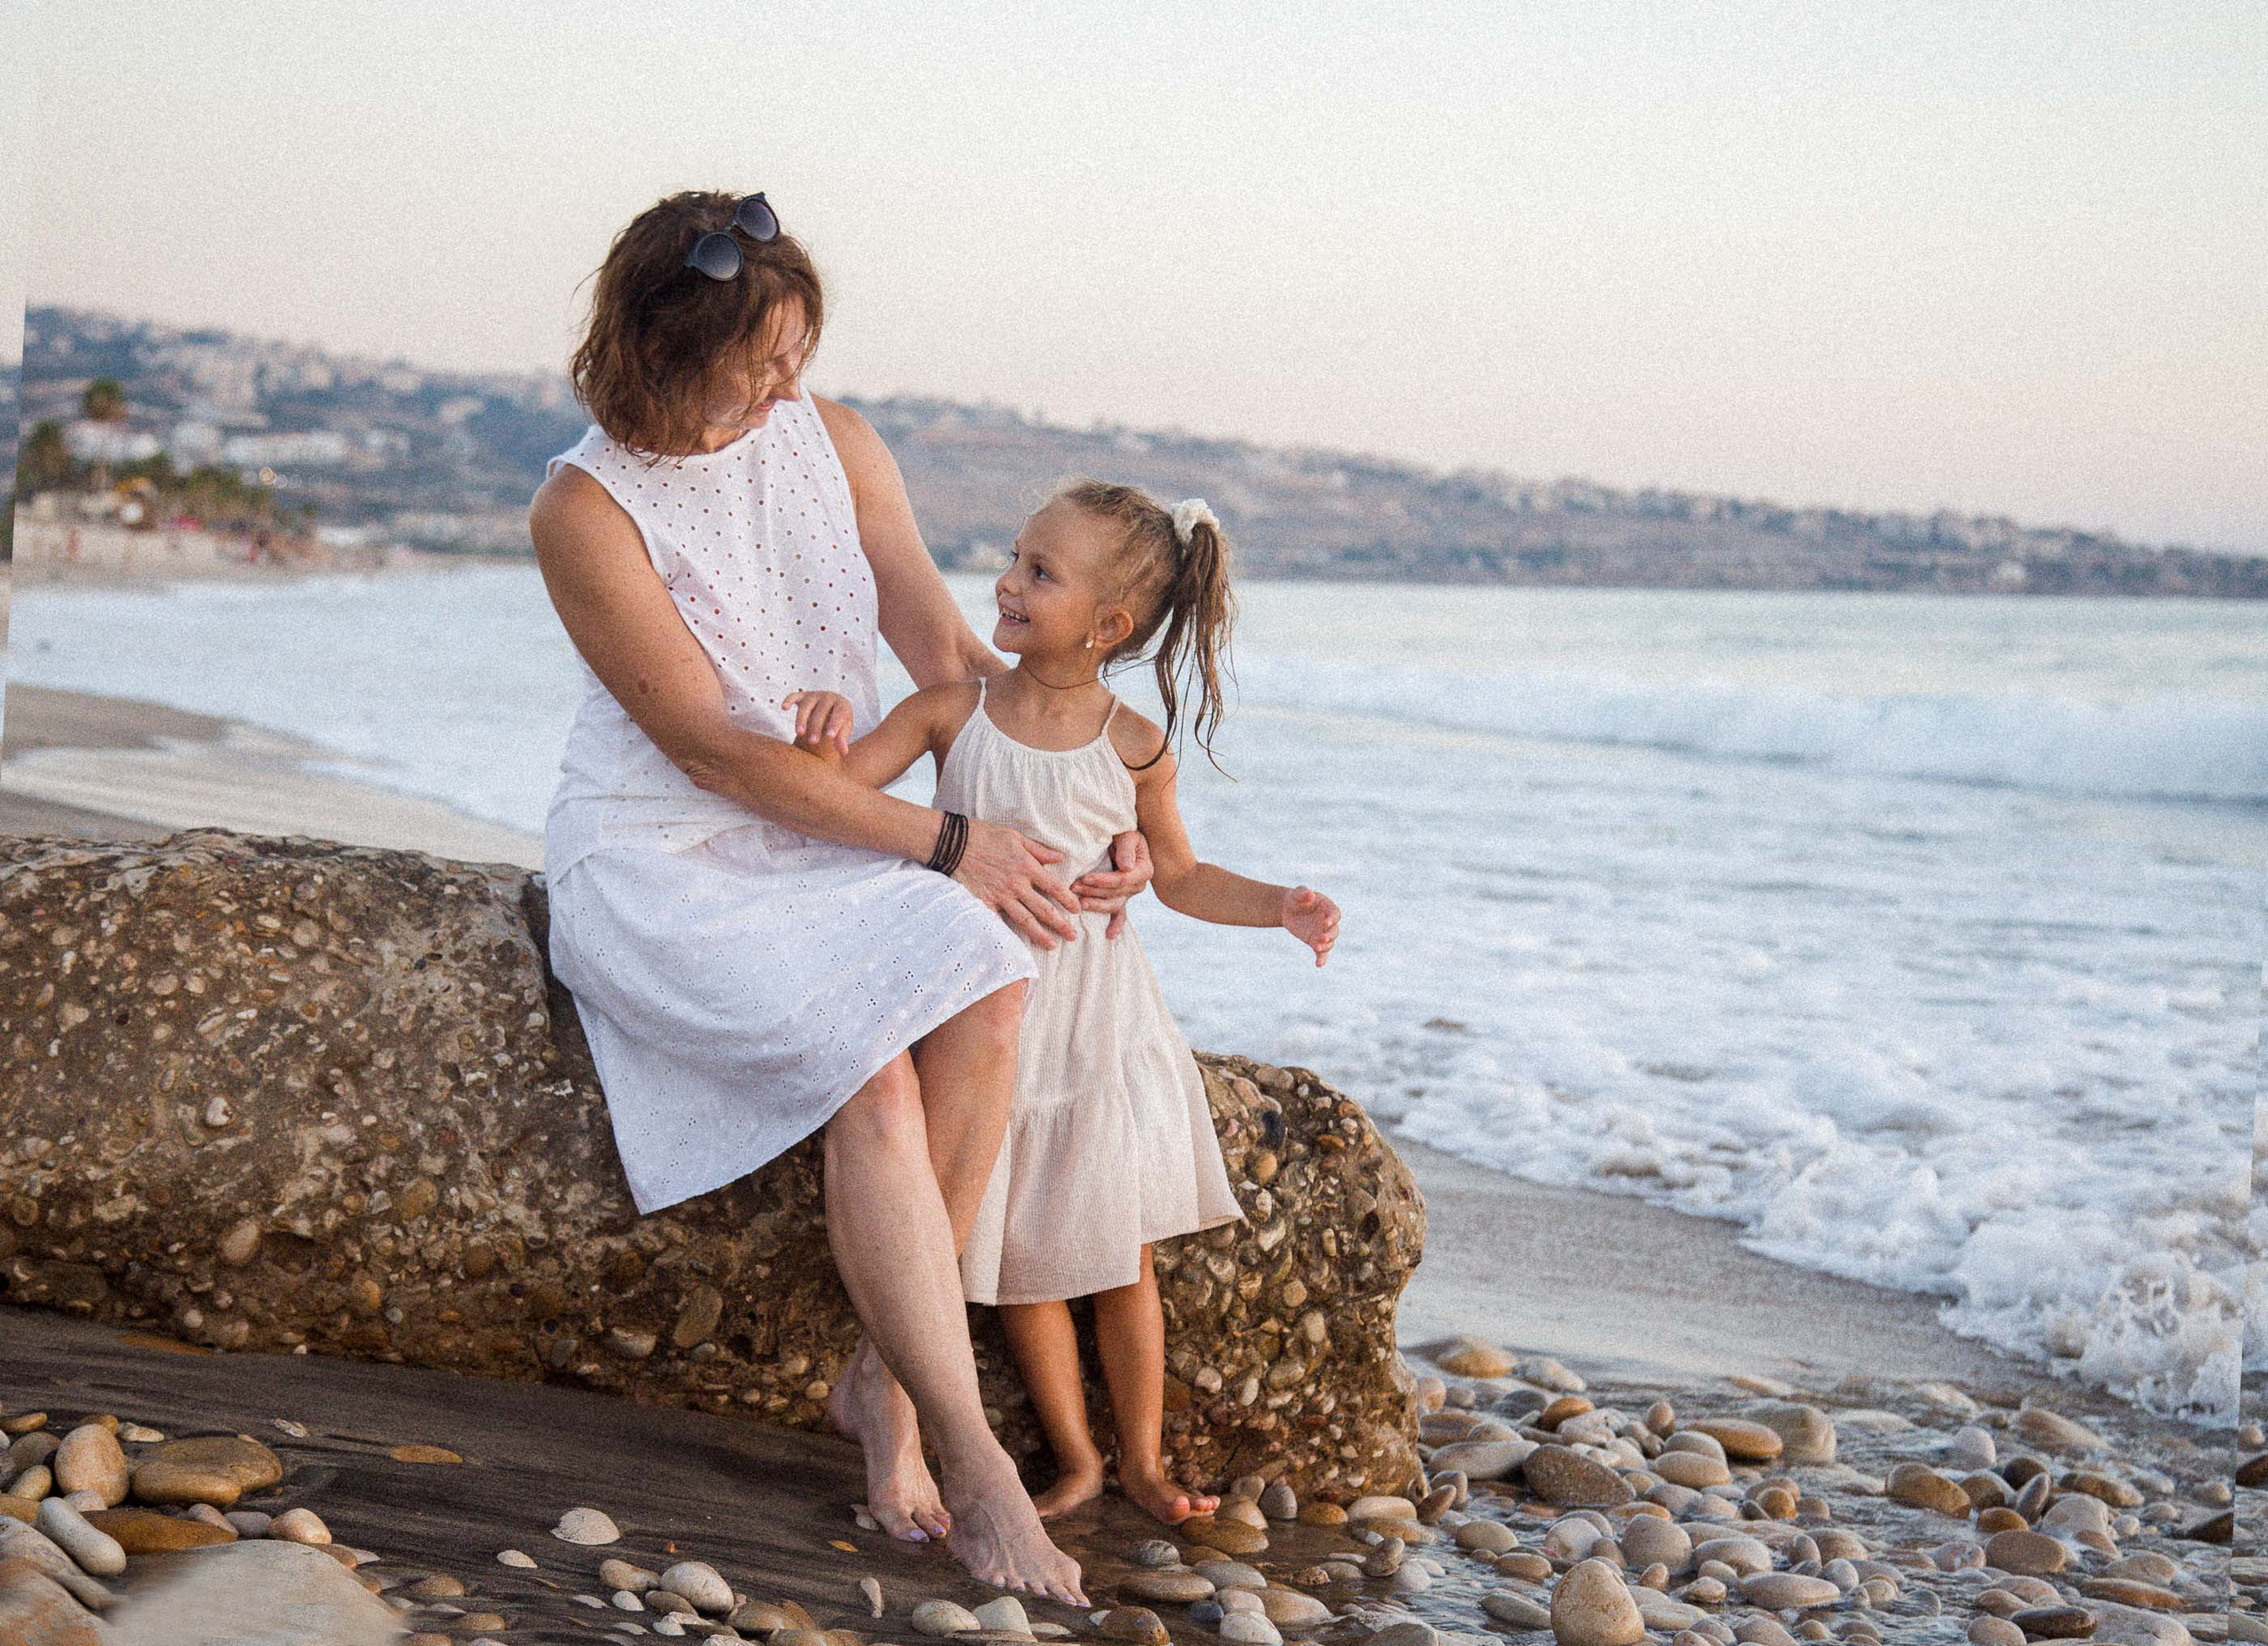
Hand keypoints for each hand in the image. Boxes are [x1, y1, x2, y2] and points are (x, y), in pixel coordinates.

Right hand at [783, 690, 853, 758]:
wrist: (832, 707)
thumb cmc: (839, 722)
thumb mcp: (843, 729)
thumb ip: (842, 739)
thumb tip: (844, 752)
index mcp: (842, 705)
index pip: (839, 713)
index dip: (835, 723)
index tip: (830, 736)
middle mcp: (828, 698)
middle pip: (821, 710)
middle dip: (816, 726)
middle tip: (813, 742)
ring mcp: (815, 695)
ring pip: (806, 705)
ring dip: (801, 719)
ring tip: (799, 734)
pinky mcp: (803, 695)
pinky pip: (794, 696)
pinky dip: (789, 700)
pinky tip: (784, 708)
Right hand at [954, 817, 1081, 948]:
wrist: (954, 843)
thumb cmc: (985, 835)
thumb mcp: (1015, 836)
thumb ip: (1038, 850)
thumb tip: (1060, 858)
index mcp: (1027, 866)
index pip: (1054, 887)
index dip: (1068, 900)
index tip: (1077, 909)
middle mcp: (1016, 884)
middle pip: (1043, 909)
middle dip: (1060, 924)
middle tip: (1072, 936)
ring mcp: (1000, 896)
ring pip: (1024, 920)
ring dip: (1040, 934)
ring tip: (1052, 946)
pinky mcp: (983, 903)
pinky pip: (998, 922)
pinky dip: (1006, 935)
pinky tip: (1015, 946)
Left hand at [1070, 830, 1153, 939]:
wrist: (1124, 837)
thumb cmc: (1125, 833)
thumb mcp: (1127, 835)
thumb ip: (1126, 849)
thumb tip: (1126, 866)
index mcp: (1143, 870)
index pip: (1122, 880)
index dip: (1103, 880)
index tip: (1085, 878)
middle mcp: (1139, 885)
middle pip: (1114, 893)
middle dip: (1093, 892)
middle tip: (1073, 889)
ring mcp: (1130, 894)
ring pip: (1113, 905)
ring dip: (1095, 905)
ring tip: (1079, 905)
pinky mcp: (1122, 898)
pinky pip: (1120, 914)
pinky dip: (1116, 926)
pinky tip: (1109, 935)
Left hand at [1281, 886, 1339, 966]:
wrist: (1288, 910)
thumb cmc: (1296, 898)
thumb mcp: (1298, 893)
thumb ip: (1303, 893)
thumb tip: (1310, 894)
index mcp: (1328, 908)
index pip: (1335, 914)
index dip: (1332, 919)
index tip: (1325, 923)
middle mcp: (1329, 922)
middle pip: (1334, 931)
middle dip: (1329, 935)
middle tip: (1321, 938)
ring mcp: (1323, 933)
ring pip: (1329, 943)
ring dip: (1325, 946)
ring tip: (1316, 947)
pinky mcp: (1316, 942)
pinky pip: (1322, 952)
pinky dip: (1321, 959)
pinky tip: (1318, 965)